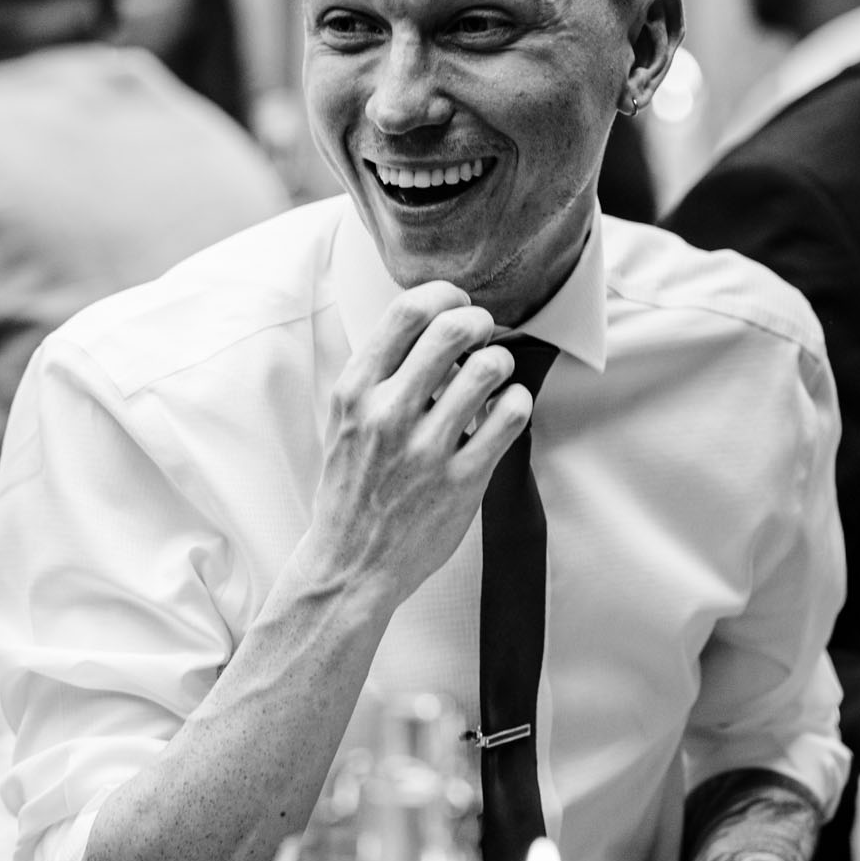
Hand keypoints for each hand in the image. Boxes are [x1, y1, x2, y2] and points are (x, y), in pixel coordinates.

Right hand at [292, 283, 532, 613]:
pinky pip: (510, 414)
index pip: (406, 313)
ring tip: (492, 377)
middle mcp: (388, 414)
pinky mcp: (463, 480)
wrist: (350, 565)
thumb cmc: (350, 489)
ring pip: (489, 368)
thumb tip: (429, 325)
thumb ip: (378, 377)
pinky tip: (503, 409)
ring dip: (500, 362)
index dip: (443, 295)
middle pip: (454, 329)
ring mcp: (427, 448)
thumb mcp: (343, 423)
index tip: (455, 304)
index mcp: (355, 393)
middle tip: (482, 336)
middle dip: (479, 322)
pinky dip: (516, 401)